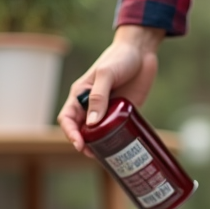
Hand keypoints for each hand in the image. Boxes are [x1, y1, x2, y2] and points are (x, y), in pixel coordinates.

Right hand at [58, 25, 164, 153]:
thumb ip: (98, 96)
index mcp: (80, 95)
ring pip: (98, 134)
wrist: (141, 52)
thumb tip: (92, 123)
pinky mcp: (123, 113)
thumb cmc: (119, 58)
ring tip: (107, 156)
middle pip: (81, 130)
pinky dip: (116, 141)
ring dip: (100, 146)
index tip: (79, 144)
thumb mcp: (106, 74)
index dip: (70, 133)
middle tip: (94, 154)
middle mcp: (91, 105)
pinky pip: (116, 131)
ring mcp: (107, 111)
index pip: (67, 118)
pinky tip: (121, 149)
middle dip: (84, 144)